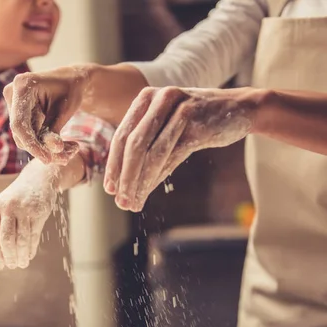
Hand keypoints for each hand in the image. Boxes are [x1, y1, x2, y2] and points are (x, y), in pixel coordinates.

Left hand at [0, 162, 58, 269]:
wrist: (39, 178)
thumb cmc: (20, 198)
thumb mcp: (6, 206)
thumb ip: (2, 226)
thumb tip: (0, 254)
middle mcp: (9, 208)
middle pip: (6, 238)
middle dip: (8, 256)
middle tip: (12, 266)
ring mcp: (24, 209)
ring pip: (21, 239)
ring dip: (21, 255)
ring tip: (22, 264)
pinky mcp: (39, 212)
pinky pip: (34, 235)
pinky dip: (31, 248)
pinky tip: (30, 255)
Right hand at [4, 67, 87, 163]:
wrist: (70, 80)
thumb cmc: (70, 90)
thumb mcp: (65, 109)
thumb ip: (55, 129)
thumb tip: (54, 150)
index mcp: (22, 85)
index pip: (19, 124)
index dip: (32, 145)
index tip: (48, 159)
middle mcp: (12, 94)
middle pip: (20, 133)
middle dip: (42, 148)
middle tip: (66, 158)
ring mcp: (12, 104)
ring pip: (24, 138)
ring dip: (46, 148)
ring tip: (71, 150)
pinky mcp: (17, 114)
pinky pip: (28, 135)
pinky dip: (45, 143)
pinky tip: (65, 146)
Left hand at [104, 87, 258, 211]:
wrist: (242, 107)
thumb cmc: (199, 120)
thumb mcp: (168, 127)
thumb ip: (146, 146)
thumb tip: (123, 183)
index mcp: (146, 97)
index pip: (122, 135)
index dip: (113, 164)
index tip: (110, 188)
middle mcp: (160, 99)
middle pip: (133, 145)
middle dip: (123, 176)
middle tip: (119, 201)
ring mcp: (178, 109)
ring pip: (150, 153)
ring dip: (138, 182)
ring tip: (132, 203)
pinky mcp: (196, 123)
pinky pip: (170, 156)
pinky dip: (156, 178)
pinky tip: (148, 193)